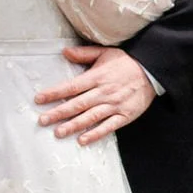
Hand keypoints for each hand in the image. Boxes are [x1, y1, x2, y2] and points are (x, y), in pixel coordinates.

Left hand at [35, 43, 157, 145]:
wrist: (153, 70)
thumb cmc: (126, 62)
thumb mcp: (105, 52)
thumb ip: (84, 54)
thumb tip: (64, 52)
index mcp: (97, 77)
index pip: (71, 86)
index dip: (54, 93)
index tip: (39, 99)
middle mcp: (104, 92)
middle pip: (77, 104)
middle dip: (59, 113)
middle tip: (43, 120)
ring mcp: (114, 105)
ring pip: (90, 117)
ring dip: (73, 125)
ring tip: (58, 132)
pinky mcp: (125, 115)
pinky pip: (108, 127)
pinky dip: (96, 134)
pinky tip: (83, 140)